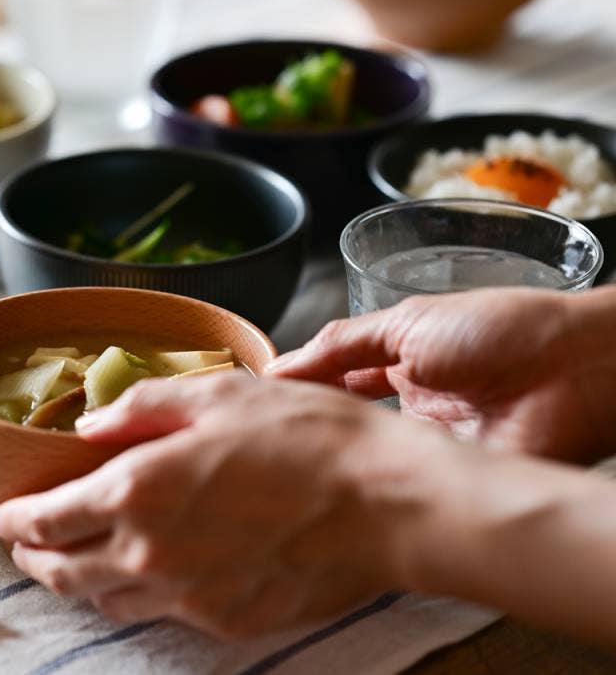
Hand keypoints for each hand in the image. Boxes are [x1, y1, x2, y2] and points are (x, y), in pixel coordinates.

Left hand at [0, 374, 443, 638]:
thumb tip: (88, 427)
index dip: (16, 519)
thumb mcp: (215, 394)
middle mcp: (151, 555)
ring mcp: (189, 597)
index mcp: (137, 492)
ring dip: (81, 580)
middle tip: (26, 544)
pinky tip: (153, 572)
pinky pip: (165, 613)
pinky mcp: (228, 622)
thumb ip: (140, 409)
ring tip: (78, 560)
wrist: (388, 503)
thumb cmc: (305, 435)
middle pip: (64, 571)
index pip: (45, 520)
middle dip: (34, 557)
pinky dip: (142, 593)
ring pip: (107, 600)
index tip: (5, 515)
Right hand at [267, 287, 615, 462]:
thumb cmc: (498, 331)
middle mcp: (408, 412)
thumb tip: (277, 367)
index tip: (245, 407)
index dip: (293, 395)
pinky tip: (324, 492)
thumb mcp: (404, 323)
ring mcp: (426, 451)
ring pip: (364, 462)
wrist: (571, 370)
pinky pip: (398, 491)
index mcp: (397, 366)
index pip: (332, 384)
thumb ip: (339, 344)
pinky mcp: (446, 484)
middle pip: (343, 427)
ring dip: (328, 463)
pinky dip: (365, 492)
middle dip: (302, 435)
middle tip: (249, 445)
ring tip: (273, 469)